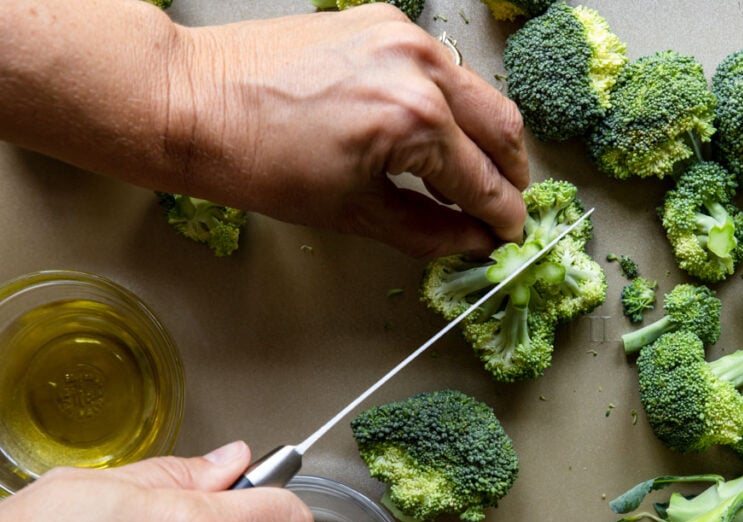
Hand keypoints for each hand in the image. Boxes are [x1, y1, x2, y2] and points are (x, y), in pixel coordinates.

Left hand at [173, 5, 529, 257]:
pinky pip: (441, 67)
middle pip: (503, 128)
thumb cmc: (259, 161)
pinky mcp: (383, 21)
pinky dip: (449, 103)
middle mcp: (420, 68)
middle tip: (499, 207)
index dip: (503, 218)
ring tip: (463, 176)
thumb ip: (427, 231)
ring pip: (479, 93)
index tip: (508, 236)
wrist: (195, 100)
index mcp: (415, 121)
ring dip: (483, 138)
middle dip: (510, 175)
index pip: (485, 181)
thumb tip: (471, 242)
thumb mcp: (353, 213)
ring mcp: (403, 36)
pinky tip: (429, 132)